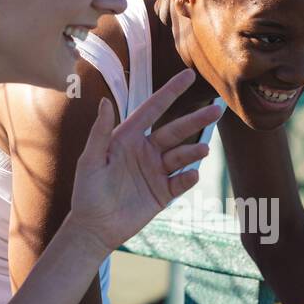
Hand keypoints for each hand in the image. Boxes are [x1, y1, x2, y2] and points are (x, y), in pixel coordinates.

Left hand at [68, 68, 222, 250]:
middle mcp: (145, 151)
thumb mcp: (89, 160)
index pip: (153, 109)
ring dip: (193, 151)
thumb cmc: (86, 192)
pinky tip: (193, 174)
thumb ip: (100, 133)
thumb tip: (104, 101)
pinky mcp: (163, 193)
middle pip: (175, 131)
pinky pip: (180, 182)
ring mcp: (156, 172)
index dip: (170, 92)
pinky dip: (188, 178)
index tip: (189, 75)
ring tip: (203, 149)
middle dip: (196, 120)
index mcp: (128, 138)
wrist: (94, 228)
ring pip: (181, 156)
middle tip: (217, 110)